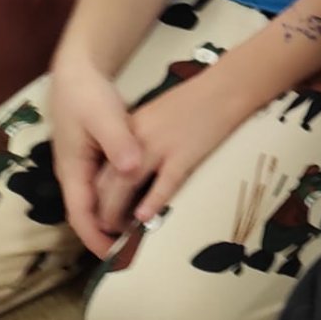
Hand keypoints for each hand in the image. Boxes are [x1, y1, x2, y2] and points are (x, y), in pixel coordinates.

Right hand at [49, 55, 143, 256]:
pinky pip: (104, 185)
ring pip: (96, 200)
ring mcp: (83, 165)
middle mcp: (74, 173)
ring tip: (137, 232)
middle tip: (132, 250)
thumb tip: (132, 171)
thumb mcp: (105, 117)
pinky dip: (117, 198)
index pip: (81, 215)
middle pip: (88, 213)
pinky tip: (137, 201)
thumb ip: (118, 144)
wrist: (77, 72)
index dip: (95, 237)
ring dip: (111, 217)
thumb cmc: (87, 95)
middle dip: (105, 233)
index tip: (113, 256)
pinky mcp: (95, 155)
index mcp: (73, 170)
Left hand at [112, 65, 251, 228]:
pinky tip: (146, 217)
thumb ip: (141, 140)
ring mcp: (160, 147)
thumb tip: (133, 168)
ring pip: (126, 184)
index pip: (100, 167)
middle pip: (107, 179)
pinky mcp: (184, 154)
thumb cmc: (197, 101)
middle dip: (102, 210)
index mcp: (130, 129)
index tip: (98, 211)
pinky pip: (164, 183)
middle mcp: (137, 139)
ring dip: (118, 212)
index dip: (95, 194)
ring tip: (120, 232)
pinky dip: (152, 202)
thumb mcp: (157, 116)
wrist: (225, 88)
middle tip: (106, 229)